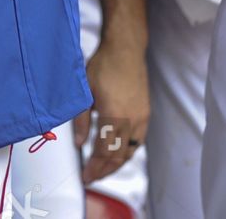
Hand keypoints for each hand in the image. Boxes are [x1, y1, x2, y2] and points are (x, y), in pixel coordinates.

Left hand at [74, 37, 148, 182]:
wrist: (125, 49)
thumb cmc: (104, 66)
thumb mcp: (85, 92)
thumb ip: (81, 121)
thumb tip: (79, 143)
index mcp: (114, 115)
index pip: (104, 152)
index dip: (94, 168)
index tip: (85, 176)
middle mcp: (131, 119)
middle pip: (119, 156)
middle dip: (104, 170)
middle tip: (92, 177)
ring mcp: (141, 116)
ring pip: (131, 150)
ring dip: (117, 164)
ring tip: (103, 170)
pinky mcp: (145, 112)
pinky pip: (138, 140)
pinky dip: (127, 151)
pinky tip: (118, 153)